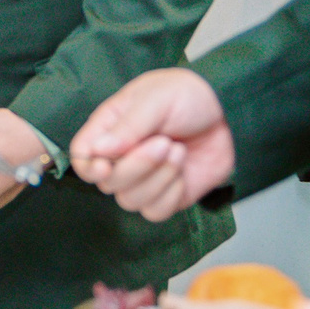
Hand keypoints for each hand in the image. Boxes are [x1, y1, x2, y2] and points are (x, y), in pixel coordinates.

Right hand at [69, 68, 234, 219]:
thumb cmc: (187, 96)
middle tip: (165, 143)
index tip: (107, 165)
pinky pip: (155, 212)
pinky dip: (170, 194)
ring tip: (179, 151)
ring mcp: (143, 179)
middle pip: (107, 183)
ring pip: (130, 200)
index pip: (82, 157)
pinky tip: (183, 172)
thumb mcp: (156, 100)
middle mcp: (121, 157)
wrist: (227, 112)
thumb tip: (98, 151)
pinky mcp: (166, 195)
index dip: (88, 167)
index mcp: (109, 129)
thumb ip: (127, 127)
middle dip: (138, 166)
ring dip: (158, 178)